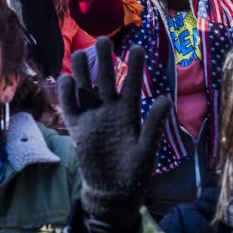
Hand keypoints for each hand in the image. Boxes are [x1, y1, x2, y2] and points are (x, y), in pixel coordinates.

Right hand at [59, 37, 169, 225]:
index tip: (137, 48)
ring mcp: (92, 116)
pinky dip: (66, 92)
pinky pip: (69, 105)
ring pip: (85, 85)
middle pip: (106, 76)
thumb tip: (166, 98)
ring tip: (82, 54)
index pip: (133, 83)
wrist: (112, 192)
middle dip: (104, 58)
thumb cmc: (134, 172)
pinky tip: (67, 80)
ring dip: (83, 69)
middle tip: (102, 40)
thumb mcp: (147, 149)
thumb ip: (154, 125)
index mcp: (130, 111)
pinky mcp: (77, 127)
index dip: (135, 65)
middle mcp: (110, 108)